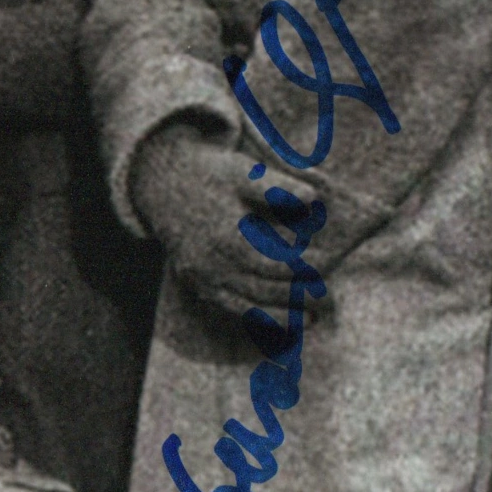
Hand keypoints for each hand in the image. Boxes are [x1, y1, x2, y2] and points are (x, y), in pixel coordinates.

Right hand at [129, 125, 318, 313]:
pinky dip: (256, 317)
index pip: (273, 262)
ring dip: (280, 314)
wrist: (162, 183)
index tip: (328, 269)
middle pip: (262, 288)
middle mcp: (210, 262)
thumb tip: (313, 198)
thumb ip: (278, 187)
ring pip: (246, 304)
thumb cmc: (211, 174)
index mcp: (225, 235)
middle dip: (298, 296)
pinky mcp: (196, 284)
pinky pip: (229, 307)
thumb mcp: (243, 171)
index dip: (302, 269)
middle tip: (329, 299)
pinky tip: (278, 320)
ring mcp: (200, 277)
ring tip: (312, 318)